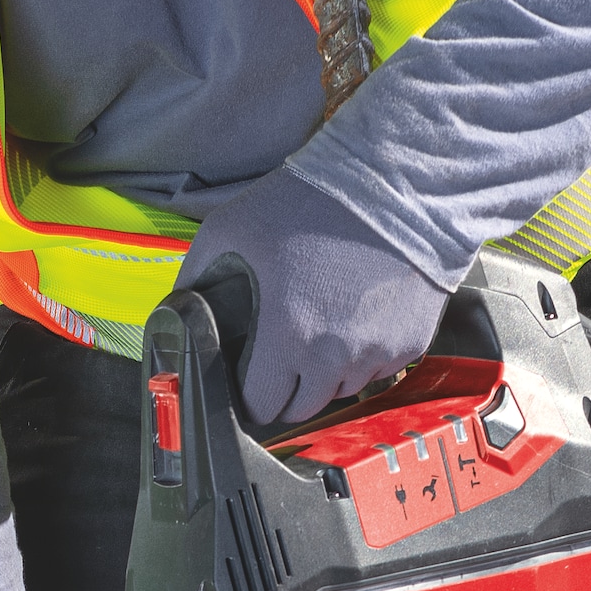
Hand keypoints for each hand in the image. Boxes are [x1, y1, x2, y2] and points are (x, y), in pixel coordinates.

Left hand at [174, 169, 455, 429]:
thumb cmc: (311, 200)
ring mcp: (379, 351)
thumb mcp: (230, 228)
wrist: (396, 184)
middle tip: (281, 362)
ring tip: (321, 332)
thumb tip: (178, 312)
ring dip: (328, 375)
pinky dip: (365, 355)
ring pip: (344, 390)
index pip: (263, 406)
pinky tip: (356, 318)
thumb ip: (197, 278)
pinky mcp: (411, 342)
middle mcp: (336, 355)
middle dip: (287, 392)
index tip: (250, 384)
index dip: (251, 398)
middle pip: (304, 407)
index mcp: (289, 335)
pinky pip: (380, 368)